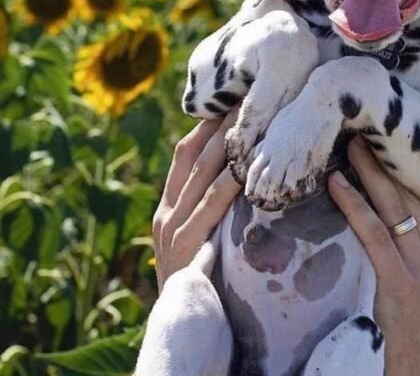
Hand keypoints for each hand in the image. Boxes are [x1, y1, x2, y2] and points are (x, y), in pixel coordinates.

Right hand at [152, 110, 240, 291]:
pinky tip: (245, 168)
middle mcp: (167, 210)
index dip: (206, 126)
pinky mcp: (183, 246)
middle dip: (221, 125)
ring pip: (200, 174)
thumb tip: (242, 173)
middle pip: (194, 155)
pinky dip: (226, 185)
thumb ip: (211, 208)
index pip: (185, 152)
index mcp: (169, 205)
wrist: (180, 323)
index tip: (232, 101)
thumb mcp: (199, 237)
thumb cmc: (201, 276)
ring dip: (226, 144)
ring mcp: (172, 227)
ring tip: (250, 120)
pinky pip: (208, 207)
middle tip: (248, 98)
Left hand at [328, 137, 419, 375]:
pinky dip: (354, 204)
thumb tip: (377, 206)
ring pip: (395, 206)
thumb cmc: (399, 322)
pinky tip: (336, 183)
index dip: (405, 162)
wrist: (405, 370)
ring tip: (348, 142)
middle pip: (410, 192)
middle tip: (362, 125)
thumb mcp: (409, 277)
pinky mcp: (400, 282)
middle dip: (386, 157)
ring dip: (370, 170)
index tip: (384, 134)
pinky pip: (375, 234)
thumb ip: (401, 243)